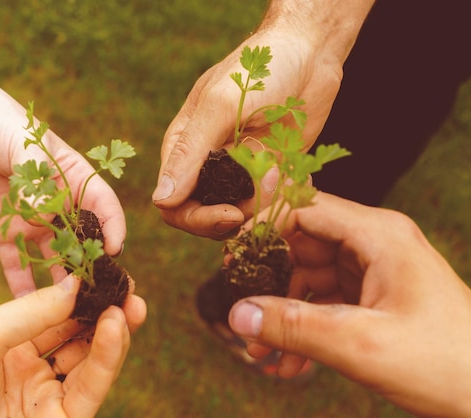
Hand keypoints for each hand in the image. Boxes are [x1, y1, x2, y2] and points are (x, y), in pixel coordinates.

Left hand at [0, 91, 127, 296]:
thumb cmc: (3, 124)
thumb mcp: (23, 145)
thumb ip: (34, 181)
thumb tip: (42, 217)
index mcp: (75, 180)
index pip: (103, 206)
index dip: (113, 227)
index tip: (116, 249)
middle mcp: (59, 207)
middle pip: (82, 239)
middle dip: (90, 264)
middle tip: (97, 289)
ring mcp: (34, 223)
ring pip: (54, 259)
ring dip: (62, 283)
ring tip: (70, 307)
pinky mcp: (6, 234)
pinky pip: (16, 265)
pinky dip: (21, 288)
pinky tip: (29, 312)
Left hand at [0, 275, 146, 417]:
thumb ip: (30, 311)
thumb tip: (75, 283)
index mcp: (8, 344)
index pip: (54, 313)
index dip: (80, 294)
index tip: (104, 273)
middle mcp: (31, 368)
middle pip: (79, 335)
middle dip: (105, 311)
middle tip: (128, 288)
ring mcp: (47, 396)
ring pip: (92, 359)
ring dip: (114, 331)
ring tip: (130, 305)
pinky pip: (91, 386)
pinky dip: (107, 356)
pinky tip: (115, 328)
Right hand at [152, 0, 372, 238]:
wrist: (308, 52)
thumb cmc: (259, 69)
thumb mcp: (220, 106)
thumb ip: (189, 153)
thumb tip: (161, 199)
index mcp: (184, 149)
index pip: (175, 204)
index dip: (198, 219)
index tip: (232, 213)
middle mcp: (206, 165)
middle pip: (205, 216)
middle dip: (233, 217)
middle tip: (262, 201)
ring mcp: (238, 171)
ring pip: (239, 214)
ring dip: (262, 205)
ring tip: (282, 174)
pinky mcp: (267, 173)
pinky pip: (267, 202)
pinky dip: (280, 197)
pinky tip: (291, 173)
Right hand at [228, 192, 470, 415]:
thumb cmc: (447, 364)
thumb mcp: (361, 345)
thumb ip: (294, 326)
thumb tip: (236, 313)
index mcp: (379, 235)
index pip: (305, 208)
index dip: (264, 227)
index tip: (233, 256)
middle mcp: (376, 244)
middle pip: (303, 244)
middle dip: (270, 282)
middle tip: (242, 310)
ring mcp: (377, 271)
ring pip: (311, 278)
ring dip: (285, 313)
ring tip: (263, 351)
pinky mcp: (377, 298)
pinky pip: (328, 302)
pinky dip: (306, 328)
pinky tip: (290, 362)